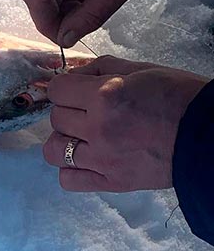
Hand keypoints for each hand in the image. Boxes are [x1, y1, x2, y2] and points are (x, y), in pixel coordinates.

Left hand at [42, 56, 207, 190]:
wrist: (209, 136)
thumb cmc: (181, 98)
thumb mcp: (143, 70)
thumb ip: (101, 68)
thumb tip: (73, 72)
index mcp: (106, 96)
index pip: (56, 90)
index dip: (64, 87)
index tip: (74, 91)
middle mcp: (99, 128)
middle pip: (55, 118)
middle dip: (68, 111)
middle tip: (88, 112)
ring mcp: (103, 158)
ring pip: (52, 150)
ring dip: (63, 141)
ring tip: (83, 137)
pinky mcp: (111, 182)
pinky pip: (67, 179)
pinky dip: (71, 170)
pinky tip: (86, 160)